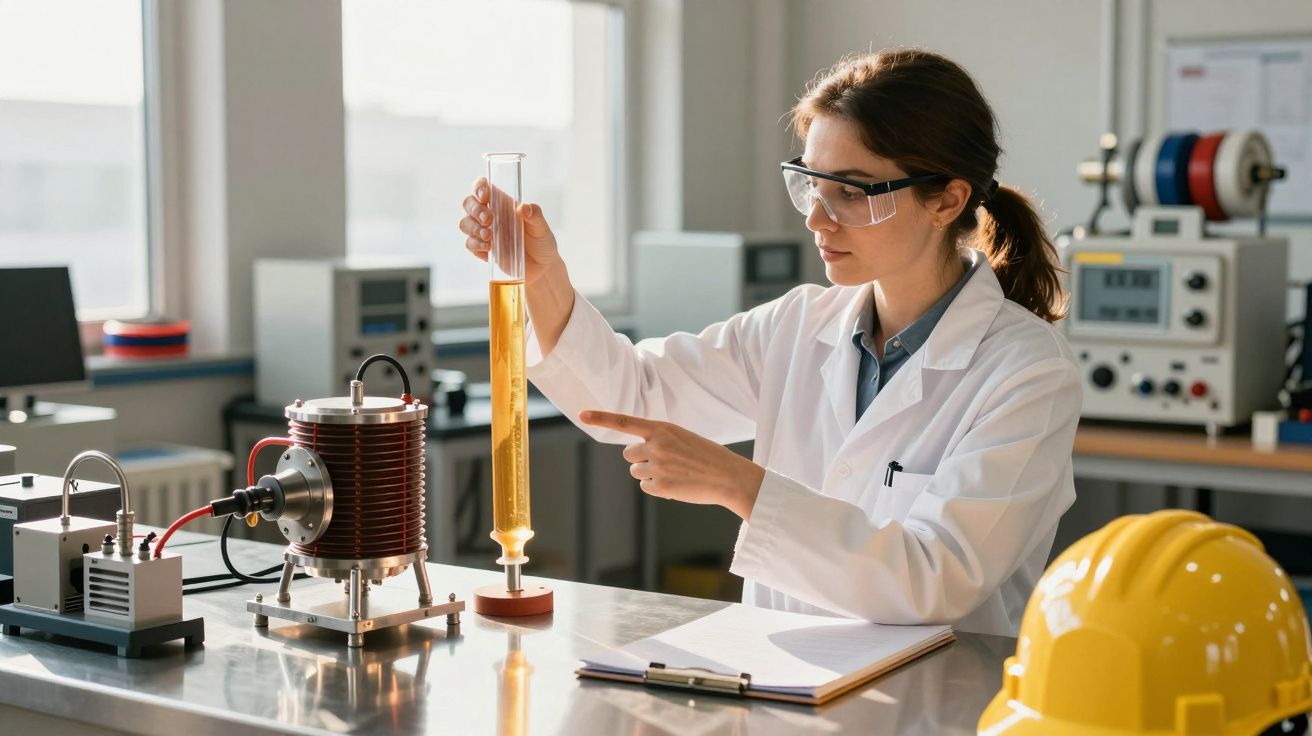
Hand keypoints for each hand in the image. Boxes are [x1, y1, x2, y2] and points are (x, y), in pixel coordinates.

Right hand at [459, 177, 562, 283]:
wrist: (541, 267)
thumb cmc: (541, 241)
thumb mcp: (542, 227)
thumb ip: (535, 215)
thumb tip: (523, 208)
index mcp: (502, 203)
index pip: (482, 187)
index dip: (479, 187)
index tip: (484, 196)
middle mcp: (490, 215)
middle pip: (469, 203)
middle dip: (475, 210)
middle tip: (489, 220)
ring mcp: (484, 231)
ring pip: (465, 223)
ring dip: (473, 228)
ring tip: (489, 237)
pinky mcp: (482, 249)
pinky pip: (470, 243)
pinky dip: (476, 245)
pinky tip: (488, 249)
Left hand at [578, 410, 764, 520]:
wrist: (728, 476)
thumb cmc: (707, 456)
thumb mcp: (682, 437)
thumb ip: (658, 439)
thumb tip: (635, 454)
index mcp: (662, 428)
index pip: (625, 421)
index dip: (601, 417)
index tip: (582, 414)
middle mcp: (656, 445)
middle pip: (628, 454)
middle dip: (642, 459)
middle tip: (665, 462)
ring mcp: (657, 466)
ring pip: (637, 471)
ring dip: (650, 474)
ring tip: (675, 473)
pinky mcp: (660, 486)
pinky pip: (646, 487)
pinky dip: (658, 488)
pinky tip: (677, 485)